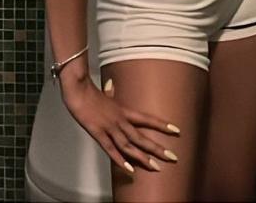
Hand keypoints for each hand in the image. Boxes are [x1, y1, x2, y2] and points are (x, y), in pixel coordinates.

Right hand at [62, 75, 179, 176]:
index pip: (147, 119)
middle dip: (157, 148)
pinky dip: (120, 160)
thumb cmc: (90, 92)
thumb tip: (111, 85)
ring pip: (129, 145)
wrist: (78, 90)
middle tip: (172, 157)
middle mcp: (120, 120)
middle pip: (141, 136)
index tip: (176, 130)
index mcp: (124, 111)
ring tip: (156, 167)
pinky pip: (111, 149)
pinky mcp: (98, 134)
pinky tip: (129, 169)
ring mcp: (110, 128)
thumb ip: (110, 92)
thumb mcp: (104, 93)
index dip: (162, 125)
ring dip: (142, 157)